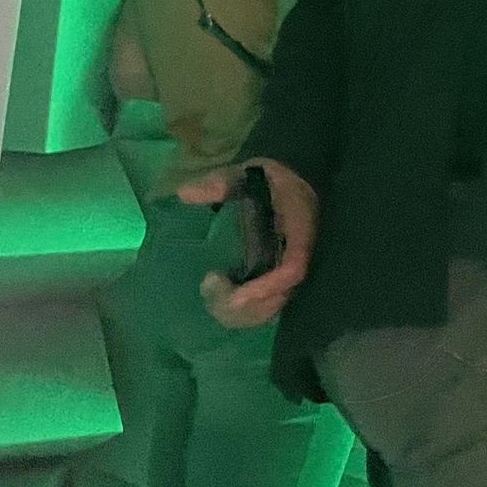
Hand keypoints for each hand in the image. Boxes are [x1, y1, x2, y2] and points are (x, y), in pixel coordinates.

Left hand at [177, 159, 318, 329]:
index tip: (232, 294)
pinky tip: (220, 297)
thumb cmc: (273, 179)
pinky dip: (244, 311)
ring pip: (272, 306)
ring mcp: (292, 268)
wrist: (298, 178)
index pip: (293, 268)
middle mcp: (303, 255)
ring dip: (240, 312)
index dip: (266, 287)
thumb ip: (221, 182)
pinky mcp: (281, 277)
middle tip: (208, 285)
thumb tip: (184, 194)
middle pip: (280, 298)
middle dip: (244, 305)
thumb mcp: (248, 174)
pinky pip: (268, 304)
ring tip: (210, 292)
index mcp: (301, 229)